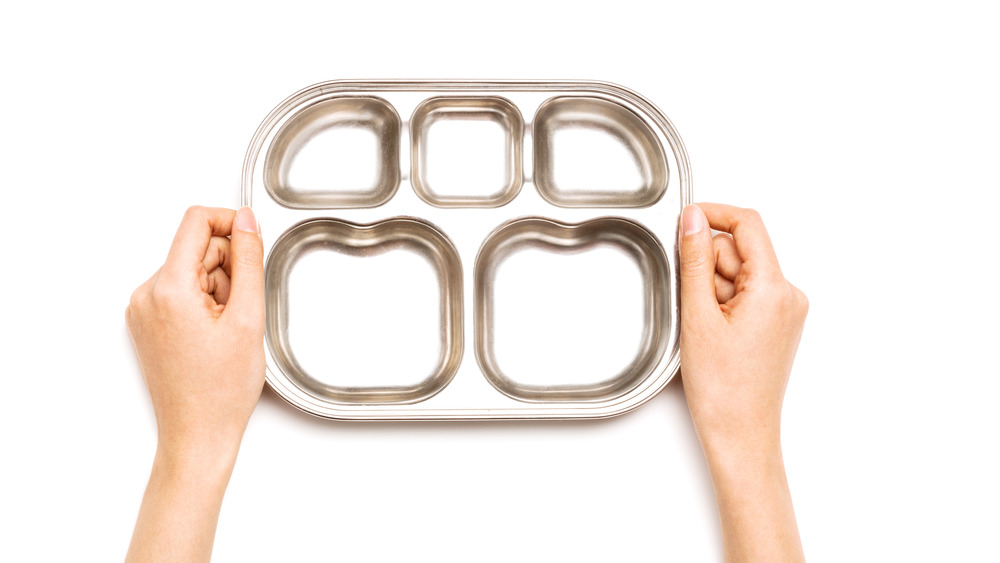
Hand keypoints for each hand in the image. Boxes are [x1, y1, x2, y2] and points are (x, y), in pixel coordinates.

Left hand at [125, 206, 263, 562]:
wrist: (198, 435)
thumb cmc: (221, 391)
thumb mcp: (247, 317)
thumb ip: (248, 260)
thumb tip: (247, 222)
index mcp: (167, 289)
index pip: (196, 222)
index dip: (230, 222)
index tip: (252, 239)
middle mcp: (146, 295)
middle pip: (195, 248)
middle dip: (227, 267)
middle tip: (241, 309)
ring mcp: (143, 310)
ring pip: (191, 271)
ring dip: (218, 288)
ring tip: (228, 329)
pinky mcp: (147, 323)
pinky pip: (181, 292)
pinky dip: (204, 304)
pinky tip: (215, 335)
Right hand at [678, 202, 807, 561]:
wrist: (740, 434)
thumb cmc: (723, 389)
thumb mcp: (698, 315)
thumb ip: (695, 259)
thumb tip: (693, 219)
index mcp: (775, 288)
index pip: (748, 225)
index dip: (714, 214)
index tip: (685, 219)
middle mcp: (789, 295)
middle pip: (740, 251)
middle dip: (708, 267)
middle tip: (693, 306)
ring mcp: (785, 311)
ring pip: (739, 274)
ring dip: (713, 290)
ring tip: (704, 329)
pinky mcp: (777, 324)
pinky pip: (745, 294)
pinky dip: (722, 304)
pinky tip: (713, 333)